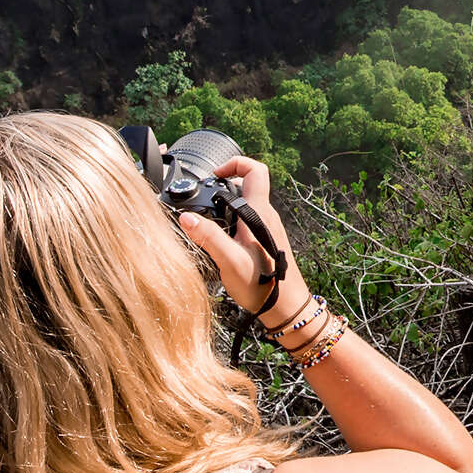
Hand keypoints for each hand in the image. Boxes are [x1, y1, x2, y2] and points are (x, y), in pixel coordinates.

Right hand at [174, 155, 311, 323]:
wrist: (286, 307)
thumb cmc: (262, 286)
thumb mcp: (229, 261)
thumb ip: (208, 237)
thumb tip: (187, 217)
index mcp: (259, 213)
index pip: (254, 171)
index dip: (234, 164)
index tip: (214, 175)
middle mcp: (266, 216)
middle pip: (249, 185)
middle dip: (225, 186)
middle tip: (205, 197)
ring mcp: (268, 229)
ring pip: (248, 204)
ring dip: (228, 205)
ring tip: (209, 219)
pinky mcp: (266, 241)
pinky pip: (249, 221)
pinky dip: (233, 222)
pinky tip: (221, 240)